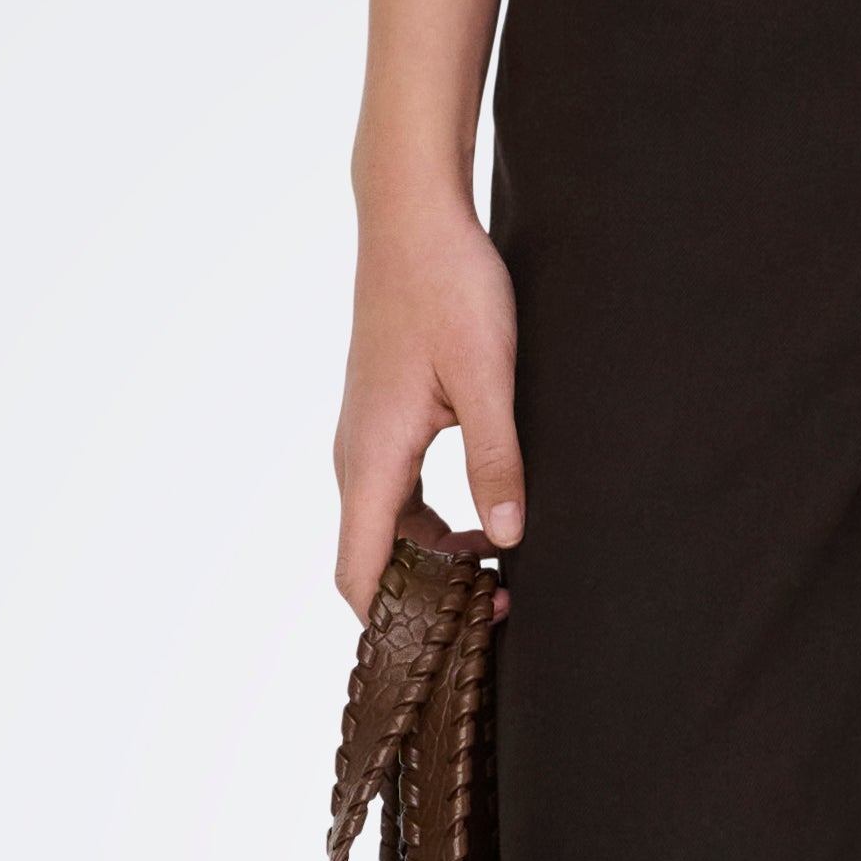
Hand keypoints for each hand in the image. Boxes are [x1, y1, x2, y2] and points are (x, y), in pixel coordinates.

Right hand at [333, 192, 523, 615]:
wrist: (413, 217)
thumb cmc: (448, 286)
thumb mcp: (488, 379)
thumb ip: (497, 461)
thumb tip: (505, 538)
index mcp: (373, 458)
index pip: (360, 574)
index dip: (394, 624)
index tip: (449, 643)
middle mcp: (356, 456)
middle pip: (374, 562)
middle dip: (426, 599)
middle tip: (498, 610)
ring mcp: (365, 439)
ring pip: (388, 531)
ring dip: (434, 561)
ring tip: (498, 573)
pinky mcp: (381, 422)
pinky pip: (397, 498)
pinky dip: (432, 526)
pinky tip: (483, 523)